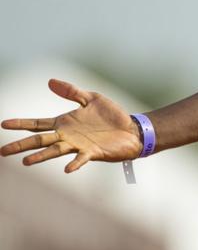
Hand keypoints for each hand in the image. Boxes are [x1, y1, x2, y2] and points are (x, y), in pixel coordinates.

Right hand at [1, 79, 142, 171]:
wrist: (133, 129)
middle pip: (40, 141)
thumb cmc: (113, 115)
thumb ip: (71, 92)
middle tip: (2, 152)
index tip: (3, 124)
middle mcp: (67, 136)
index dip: (21, 124)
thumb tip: (49, 81)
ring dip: (41, 157)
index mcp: (65, 123)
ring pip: (55, 152)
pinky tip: (67, 168)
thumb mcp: (91, 98)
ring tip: (26, 162)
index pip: (38, 124)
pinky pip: (82, 159)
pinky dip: (74, 164)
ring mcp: (79, 146)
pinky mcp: (93, 152)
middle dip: (21, 145)